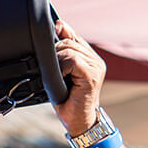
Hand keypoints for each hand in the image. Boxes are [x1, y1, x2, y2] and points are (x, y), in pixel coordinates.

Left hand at [52, 18, 106, 138]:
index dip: (60, 35)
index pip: (72, 36)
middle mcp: (96, 60)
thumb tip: (58, 25)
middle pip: (68, 41)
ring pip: (68, 49)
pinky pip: (72, 59)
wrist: (78, 122)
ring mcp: (96, 66)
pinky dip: (61, 68)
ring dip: (56, 63)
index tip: (51, 37)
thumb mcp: (60, 72)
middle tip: (53, 71)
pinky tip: (61, 79)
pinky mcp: (92, 74)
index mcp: (90, 57)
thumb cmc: (67, 100)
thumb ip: (61, 52)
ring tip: (57, 77)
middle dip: (54, 53)